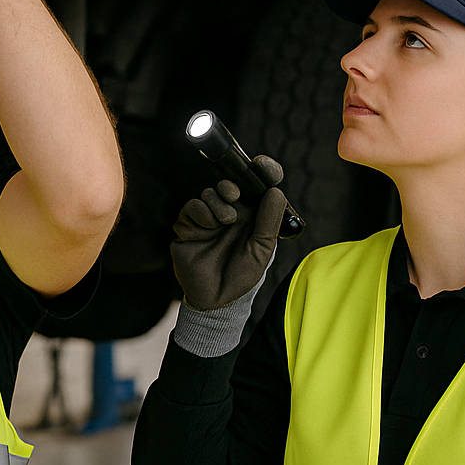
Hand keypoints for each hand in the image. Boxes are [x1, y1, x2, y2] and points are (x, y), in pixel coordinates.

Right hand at [171, 156, 289, 310]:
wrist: (215, 300)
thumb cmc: (242, 276)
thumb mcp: (262, 250)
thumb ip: (269, 222)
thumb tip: (276, 192)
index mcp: (252, 216)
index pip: (257, 186)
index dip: (260, 172)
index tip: (261, 164)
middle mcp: (231, 213)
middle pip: (229, 184)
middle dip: (231, 186)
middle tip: (234, 195)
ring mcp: (209, 218)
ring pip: (209, 193)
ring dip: (216, 203)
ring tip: (224, 222)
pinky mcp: (188, 226)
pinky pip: (191, 207)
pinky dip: (200, 214)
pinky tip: (206, 230)